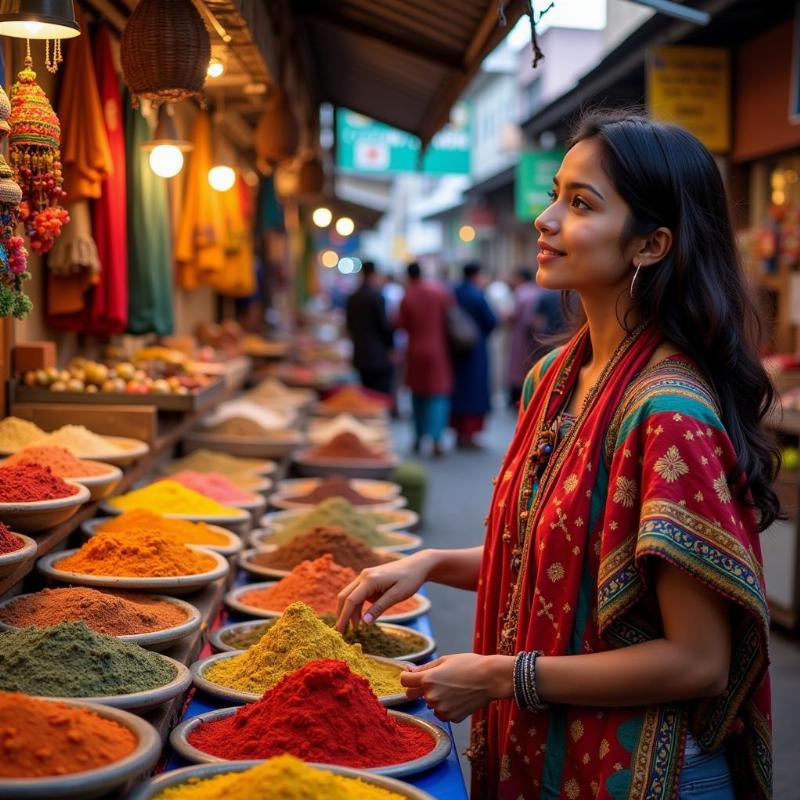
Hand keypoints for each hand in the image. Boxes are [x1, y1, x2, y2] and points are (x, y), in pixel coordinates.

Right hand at [335, 551, 433, 631]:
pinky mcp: (369, 580)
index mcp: (370, 579)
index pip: (351, 600)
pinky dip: (357, 606)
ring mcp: (365, 577)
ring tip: (356, 628)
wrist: (418, 565)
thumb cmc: (410, 579)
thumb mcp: (397, 596)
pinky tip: (362, 618)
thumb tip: (364, 623)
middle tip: (342, 632)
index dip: (344, 616)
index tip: (340, 631)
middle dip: (342, 614)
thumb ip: (379, 608)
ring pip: (350, 595)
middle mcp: (364, 576)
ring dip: (350, 611)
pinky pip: (358, 594)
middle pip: (345, 596)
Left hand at [400, 653, 514, 722]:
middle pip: (412, 695)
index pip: (404, 681)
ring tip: (452, 687)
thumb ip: (424, 668)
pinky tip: (458, 697)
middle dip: (419, 688)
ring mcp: (441, 709)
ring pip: (429, 704)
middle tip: (435, 680)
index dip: (407, 676)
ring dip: (435, 697)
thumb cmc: (469, 665)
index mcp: (428, 679)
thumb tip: (408, 671)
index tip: (412, 674)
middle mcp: (431, 696)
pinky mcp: (451, 718)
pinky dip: (445, 706)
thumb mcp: (445, 660)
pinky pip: (441, 712)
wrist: (490, 679)